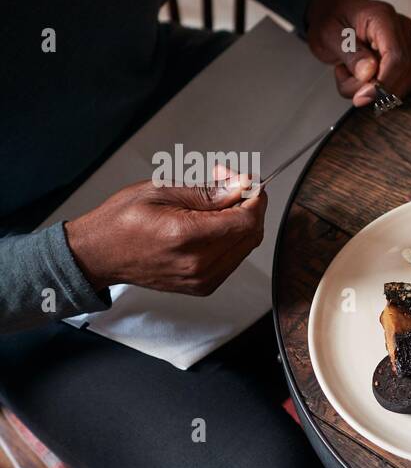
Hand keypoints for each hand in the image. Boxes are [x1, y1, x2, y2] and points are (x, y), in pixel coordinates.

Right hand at [65, 169, 267, 295]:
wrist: (99, 254)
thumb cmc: (121, 220)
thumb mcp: (161, 191)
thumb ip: (207, 192)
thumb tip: (241, 187)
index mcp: (187, 237)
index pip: (246, 220)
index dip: (253, 197)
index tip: (244, 181)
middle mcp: (199, 264)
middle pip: (251, 234)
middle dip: (248, 205)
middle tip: (228, 184)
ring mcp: (202, 280)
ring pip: (245, 247)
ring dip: (240, 221)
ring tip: (216, 202)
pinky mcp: (203, 286)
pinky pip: (233, 259)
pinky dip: (231, 238)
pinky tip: (213, 223)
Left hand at [305, 0, 410, 106]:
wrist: (334, 15)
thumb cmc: (331, 20)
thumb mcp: (328, 34)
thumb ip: (349, 53)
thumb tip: (369, 73)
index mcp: (383, 17)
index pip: (397, 56)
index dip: (383, 82)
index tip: (363, 97)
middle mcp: (403, 28)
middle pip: (404, 71)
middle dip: (377, 89)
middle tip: (350, 87)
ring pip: (407, 81)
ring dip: (377, 90)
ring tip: (352, 75)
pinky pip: (404, 83)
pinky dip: (382, 90)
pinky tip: (363, 78)